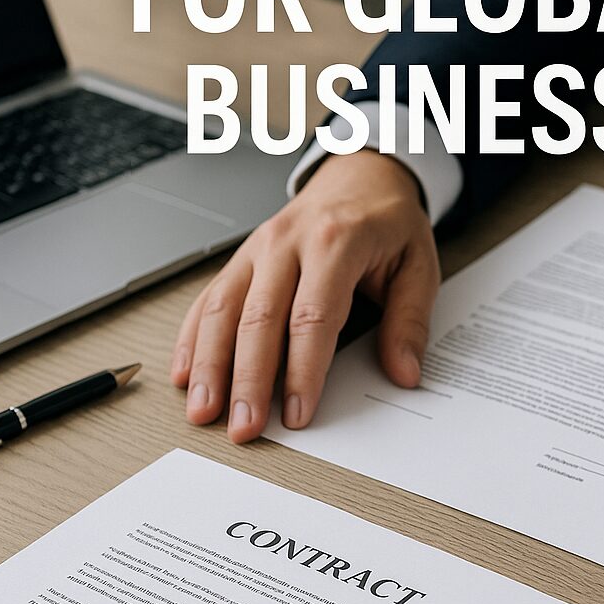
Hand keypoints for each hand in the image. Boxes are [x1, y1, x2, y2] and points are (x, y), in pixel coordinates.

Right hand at [171, 151, 438, 441]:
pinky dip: (192, 340)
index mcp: (336, 241)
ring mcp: (256, 250)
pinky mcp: (240, 259)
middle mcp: (287, 242)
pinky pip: (208, 300)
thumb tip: (404, 373)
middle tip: (245, 427)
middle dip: (247, 380)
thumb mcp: (419, 265)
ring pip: (222, 310)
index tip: (298, 413)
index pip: (313, 317)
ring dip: (209, 366)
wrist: (360, 176)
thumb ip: (410, 322)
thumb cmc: (387, 223)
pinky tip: (184, 375)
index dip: (302, 371)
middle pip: (258, 319)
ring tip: (203, 411)